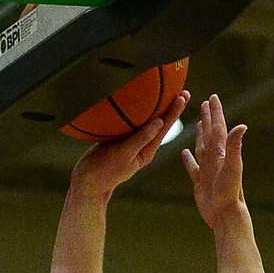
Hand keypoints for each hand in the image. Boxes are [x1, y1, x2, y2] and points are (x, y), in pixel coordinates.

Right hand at [73, 93, 188, 200]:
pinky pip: (134, 122)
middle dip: (172, 107)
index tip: (183, 97)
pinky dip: (140, 111)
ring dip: (158, 107)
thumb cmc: (106, 169)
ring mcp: (132, 142)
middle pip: (161, 123)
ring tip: (169, 92)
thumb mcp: (125, 154)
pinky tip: (140, 100)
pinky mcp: (121, 139)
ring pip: (148, 121)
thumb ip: (141, 138)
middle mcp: (143, 145)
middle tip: (184, 91)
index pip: (164, 128)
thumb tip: (159, 122)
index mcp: (148, 150)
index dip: (174, 111)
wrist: (89, 180)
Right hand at [184, 94, 246, 229]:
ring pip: (202, 147)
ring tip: (199, 123)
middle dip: (208, 118)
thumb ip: (234, 146)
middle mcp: (215, 159)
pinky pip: (193, 167)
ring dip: (200, 135)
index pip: (218, 127)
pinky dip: (189, 159)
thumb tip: (242, 126)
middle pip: (210, 134)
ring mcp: (208, 170)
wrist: (225, 215)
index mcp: (221, 153)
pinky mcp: (200, 182)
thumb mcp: (232, 167)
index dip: (216, 112)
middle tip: (205, 103)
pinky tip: (185, 153)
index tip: (213, 97)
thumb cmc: (230, 192)